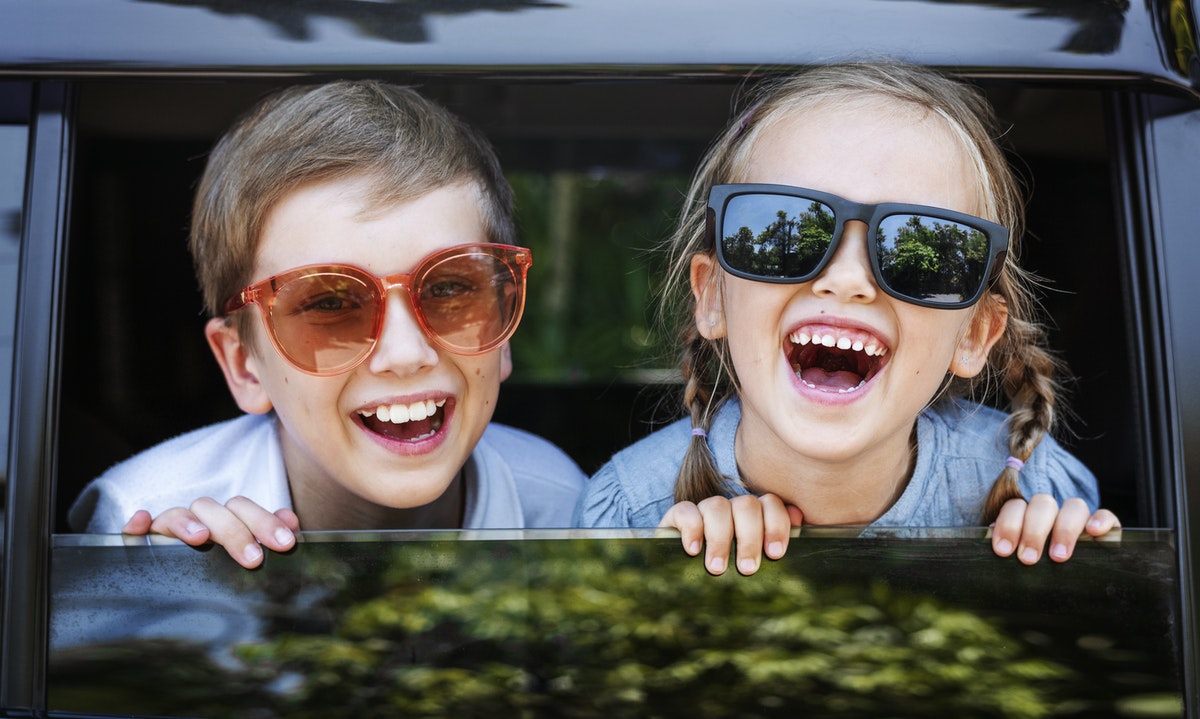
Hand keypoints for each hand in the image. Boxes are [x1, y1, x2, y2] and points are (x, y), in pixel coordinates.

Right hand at [122, 496, 300, 568]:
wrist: (185, 593)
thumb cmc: (226, 568)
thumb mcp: (251, 553)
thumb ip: (268, 537)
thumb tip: (291, 523)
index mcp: (227, 519)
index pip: (245, 509)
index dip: (266, 522)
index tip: (285, 543)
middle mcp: (200, 519)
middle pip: (216, 511)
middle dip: (236, 531)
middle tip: (253, 558)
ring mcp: (170, 529)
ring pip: (178, 514)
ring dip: (189, 522)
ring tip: (201, 538)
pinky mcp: (143, 541)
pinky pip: (135, 529)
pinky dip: (136, 523)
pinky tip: (140, 522)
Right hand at [658, 493, 802, 575]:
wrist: (684, 588)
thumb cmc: (728, 576)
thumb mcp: (755, 563)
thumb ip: (776, 543)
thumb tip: (799, 519)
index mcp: (754, 516)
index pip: (771, 504)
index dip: (777, 525)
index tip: (775, 554)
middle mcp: (731, 509)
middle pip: (746, 505)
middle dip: (749, 538)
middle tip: (747, 569)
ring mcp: (704, 510)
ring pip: (717, 506)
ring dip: (721, 538)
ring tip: (717, 568)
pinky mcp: (677, 516)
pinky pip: (686, 510)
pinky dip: (692, 529)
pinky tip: (693, 550)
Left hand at [990, 493, 1120, 563]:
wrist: (1073, 580)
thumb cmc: (1036, 569)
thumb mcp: (1020, 559)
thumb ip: (1010, 551)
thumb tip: (994, 552)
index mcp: (1027, 514)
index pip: (1015, 506)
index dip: (1008, 525)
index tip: (1002, 550)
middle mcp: (1052, 511)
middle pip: (1042, 504)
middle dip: (1033, 531)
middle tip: (1028, 559)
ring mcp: (1079, 517)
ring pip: (1073, 506)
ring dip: (1064, 529)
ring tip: (1058, 556)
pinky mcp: (1105, 526)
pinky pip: (1107, 514)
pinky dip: (1101, 520)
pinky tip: (1094, 532)